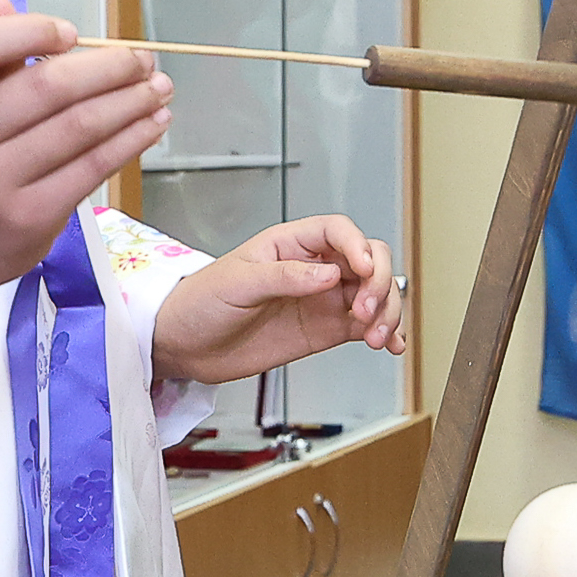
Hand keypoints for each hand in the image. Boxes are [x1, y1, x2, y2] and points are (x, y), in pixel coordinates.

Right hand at [0, 0, 167, 318]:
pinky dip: (131, 139)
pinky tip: (153, 121)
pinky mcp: (27, 216)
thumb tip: (0, 1)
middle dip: (106, 68)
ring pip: (77, 127)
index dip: (26, 31)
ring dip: (130, 101)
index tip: (72, 33)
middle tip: (143, 58)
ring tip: (159, 86)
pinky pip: (92, 166)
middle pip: (43, 88)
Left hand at [152, 215, 403, 385]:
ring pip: (375, 294)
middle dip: (378, 282)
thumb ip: (285, 277)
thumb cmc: (201, 301)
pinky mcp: (326, 329)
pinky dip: (386, 333)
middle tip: (364, 310)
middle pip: (369, 259)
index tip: (362, 269)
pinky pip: (366, 326)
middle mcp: (314, 268)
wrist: (185, 345)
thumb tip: (330, 275)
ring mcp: (323, 299)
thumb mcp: (237, 282)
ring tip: (375, 337)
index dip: (358, 246)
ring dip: (387, 311)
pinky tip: (390, 344)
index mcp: (291, 244)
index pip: (339, 231)